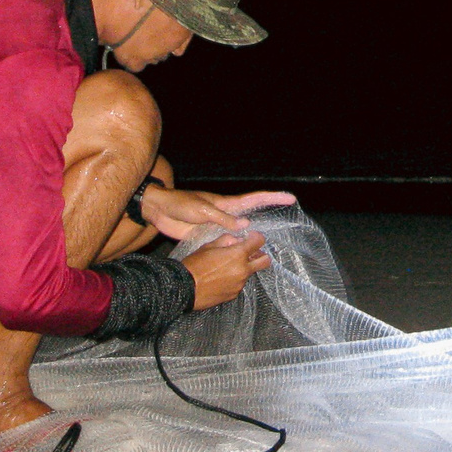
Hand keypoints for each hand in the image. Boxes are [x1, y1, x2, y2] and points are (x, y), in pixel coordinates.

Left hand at [145, 186, 296, 239]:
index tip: (290, 197)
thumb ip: (222, 219)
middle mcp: (226, 215)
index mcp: (226, 204)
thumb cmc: (181, 204)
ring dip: (254, 236)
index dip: (272, 198)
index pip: (254, 199)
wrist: (161, 211)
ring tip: (269, 244)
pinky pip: (227, 243)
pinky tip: (244, 254)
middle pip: (253, 214)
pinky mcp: (209, 237)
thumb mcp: (202, 210)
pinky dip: (237, 247)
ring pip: (241, 232)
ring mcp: (219, 227)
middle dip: (270, 213)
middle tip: (288, 217)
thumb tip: (245, 225)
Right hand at [183, 229, 271, 309]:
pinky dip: (235, 278)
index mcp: (238, 255)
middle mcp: (243, 270)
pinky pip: (239, 283)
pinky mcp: (234, 294)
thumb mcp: (208, 246)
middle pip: (265, 261)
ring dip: (243, 267)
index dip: (256, 237)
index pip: (259, 242)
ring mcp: (239, 284)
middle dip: (260, 254)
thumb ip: (227, 240)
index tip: (251, 237)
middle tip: (249, 252)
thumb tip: (237, 240)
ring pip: (250, 272)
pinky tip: (221, 278)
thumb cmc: (194, 265)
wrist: (184, 288)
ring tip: (225, 266)